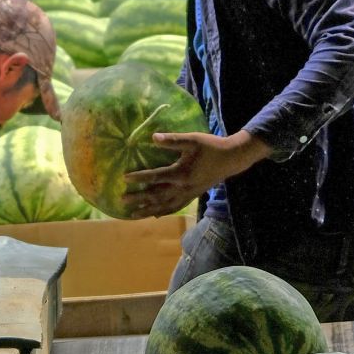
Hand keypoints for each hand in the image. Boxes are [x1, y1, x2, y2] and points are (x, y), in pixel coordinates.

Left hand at [120, 130, 271, 219]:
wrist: (230, 159)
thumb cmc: (210, 146)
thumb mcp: (192, 140)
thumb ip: (173, 140)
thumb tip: (153, 137)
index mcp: (181, 173)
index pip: (156, 177)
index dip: (139, 177)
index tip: (124, 178)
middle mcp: (183, 187)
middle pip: (157, 196)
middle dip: (139, 199)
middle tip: (122, 201)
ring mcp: (188, 194)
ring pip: (165, 206)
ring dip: (149, 210)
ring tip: (133, 215)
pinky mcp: (192, 196)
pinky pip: (176, 207)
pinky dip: (164, 212)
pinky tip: (155, 215)